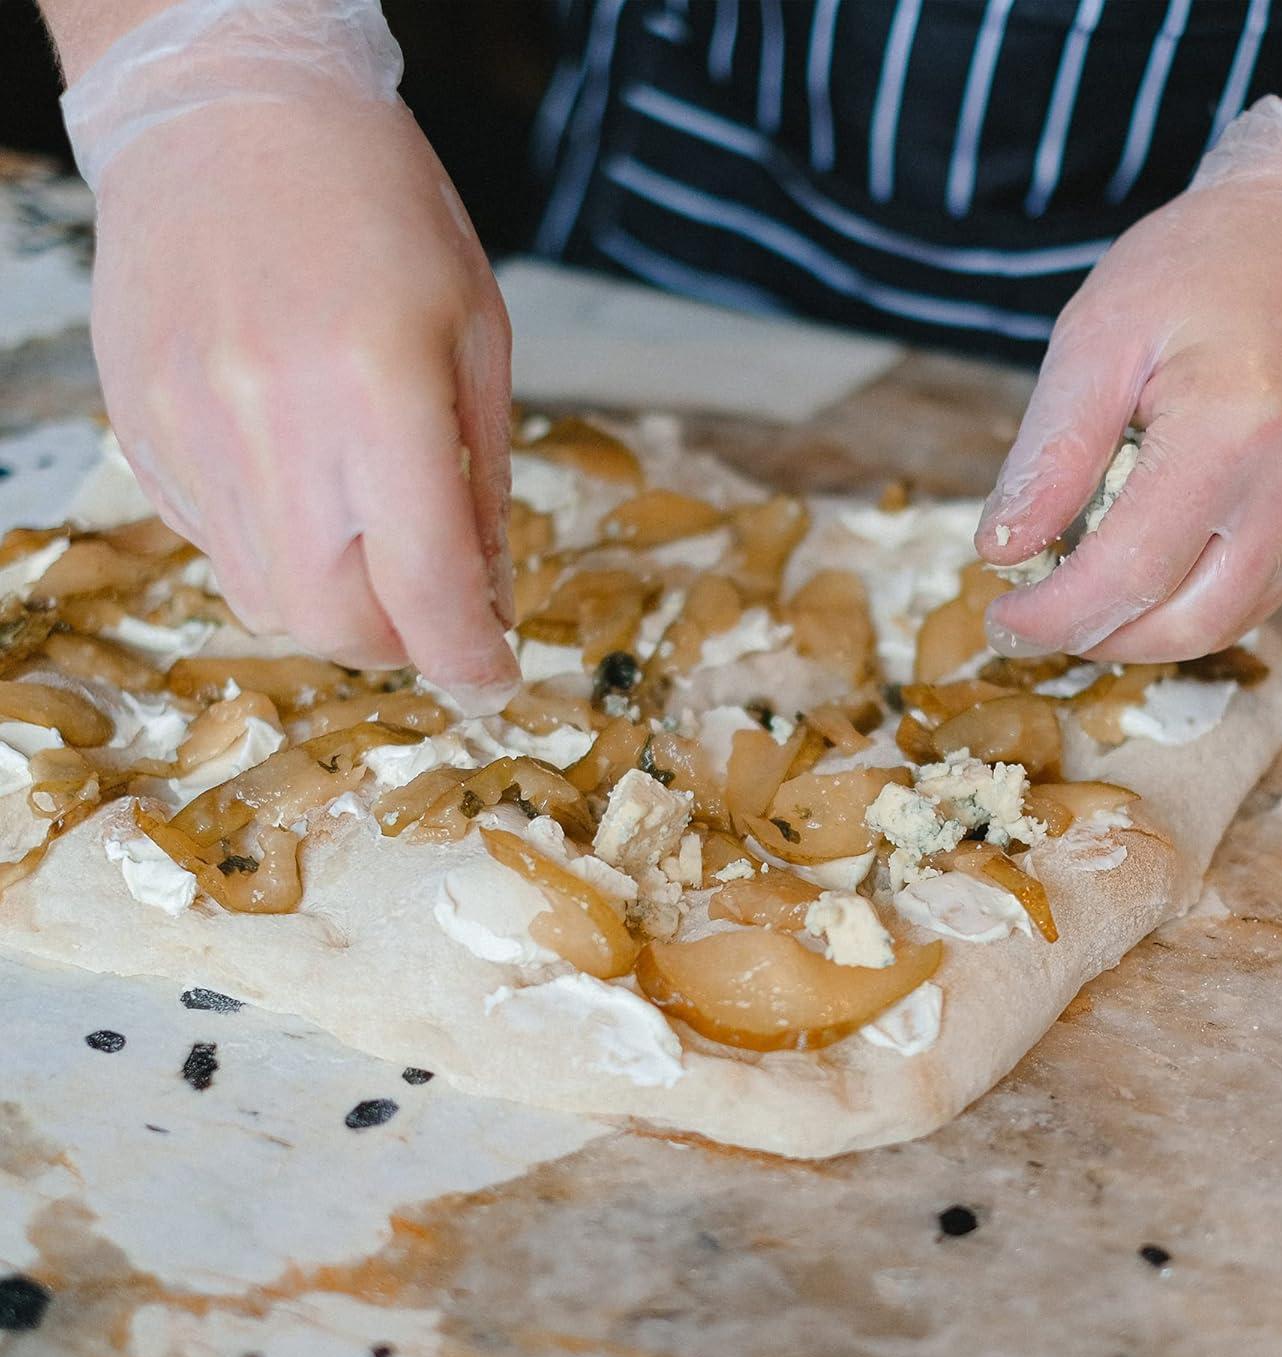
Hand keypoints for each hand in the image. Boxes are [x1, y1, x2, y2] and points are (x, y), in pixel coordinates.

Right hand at [71, 4, 516, 695]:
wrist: (229, 110)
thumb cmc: (380, 209)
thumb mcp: (476, 334)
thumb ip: (481, 480)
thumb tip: (486, 598)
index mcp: (378, 389)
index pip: (426, 584)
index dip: (469, 655)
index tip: (495, 674)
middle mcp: (271, 422)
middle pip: (333, 621)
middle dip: (397, 644)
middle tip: (435, 614)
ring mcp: (189, 428)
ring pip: (264, 599)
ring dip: (334, 605)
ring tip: (369, 541)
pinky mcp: (140, 427)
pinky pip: (212, 544)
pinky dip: (273, 551)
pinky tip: (300, 486)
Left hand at [975, 99, 1281, 662]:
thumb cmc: (1206, 269)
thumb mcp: (1098, 337)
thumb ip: (1050, 452)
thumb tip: (1002, 550)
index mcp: (1236, 425)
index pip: (1129, 574)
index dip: (1055, 617)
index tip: (1003, 619)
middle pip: (1185, 624)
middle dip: (1097, 637)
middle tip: (1037, 619)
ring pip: (1228, 621)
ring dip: (1147, 623)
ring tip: (1095, 577)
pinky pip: (1268, 595)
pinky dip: (1202, 593)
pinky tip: (1171, 545)